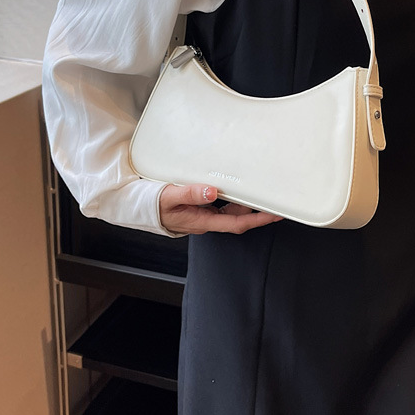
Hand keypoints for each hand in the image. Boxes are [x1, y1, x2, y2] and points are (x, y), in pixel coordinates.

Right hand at [159, 183, 283, 234]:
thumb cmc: (153, 204)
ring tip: (257, 191)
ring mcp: (203, 216)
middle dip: (256, 210)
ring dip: (244, 204)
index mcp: (203, 221)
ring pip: (230, 212)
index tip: (274, 215)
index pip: (237, 223)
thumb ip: (191, 193)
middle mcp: (206, 220)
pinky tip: (232, 190)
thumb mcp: (170, 196)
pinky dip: (231, 199)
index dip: (258, 220)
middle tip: (272, 199)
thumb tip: (212, 191)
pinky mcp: (199, 210)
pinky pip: (221, 207)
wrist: (140, 209)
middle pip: (238, 218)